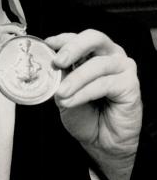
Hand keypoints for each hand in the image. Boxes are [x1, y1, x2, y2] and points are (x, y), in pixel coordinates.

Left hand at [46, 29, 142, 179]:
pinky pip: (104, 84)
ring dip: (76, 79)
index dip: (63, 39)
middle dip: (73, 48)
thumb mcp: (65, 91)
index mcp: (94, 52)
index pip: (78, 37)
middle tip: (58, 62)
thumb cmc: (85, 114)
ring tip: (61, 93)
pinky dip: (85, 92)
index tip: (48, 44)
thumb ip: (61, 75)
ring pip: (97, 64)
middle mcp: (110, 55)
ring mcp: (122, 68)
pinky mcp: (130, 85)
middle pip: (94, 38)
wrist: (100, 142)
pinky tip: (72, 100)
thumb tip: (51, 64)